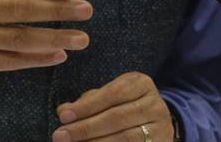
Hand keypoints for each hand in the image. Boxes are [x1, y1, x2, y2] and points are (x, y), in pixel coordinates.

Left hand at [53, 72, 174, 141]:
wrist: (157, 124)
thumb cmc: (126, 106)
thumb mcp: (111, 96)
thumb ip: (88, 102)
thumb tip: (63, 111)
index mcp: (141, 84)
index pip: (112, 94)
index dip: (87, 106)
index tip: (64, 117)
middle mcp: (154, 104)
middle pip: (116, 117)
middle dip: (85, 128)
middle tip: (60, 136)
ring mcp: (160, 127)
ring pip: (125, 138)